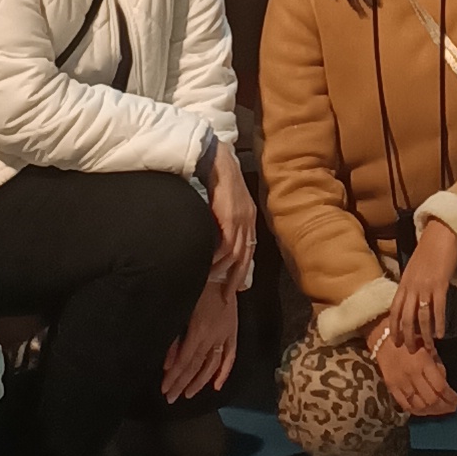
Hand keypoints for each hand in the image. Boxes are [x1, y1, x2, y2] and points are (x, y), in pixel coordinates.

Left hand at [162, 270, 240, 402]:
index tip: (165, 390)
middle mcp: (213, 336)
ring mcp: (225, 334)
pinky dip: (224, 371)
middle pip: (196, 367)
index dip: (174, 378)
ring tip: (188, 394)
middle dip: (182, 384)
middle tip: (171, 398)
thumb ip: (174, 337)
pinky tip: (216, 384)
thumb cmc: (198, 283)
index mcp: (198, 330)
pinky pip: (230, 355)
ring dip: (200, 382)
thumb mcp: (182, 307)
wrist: (222, 266)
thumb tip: (168, 362)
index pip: (184, 362)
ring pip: (212, 365)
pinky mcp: (232, 330)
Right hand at [207, 141, 258, 290]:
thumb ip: (225, 220)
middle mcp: (248, 220)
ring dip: (223, 272)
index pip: (248, 251)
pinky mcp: (230, 216)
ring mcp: (241, 219)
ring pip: (235, 255)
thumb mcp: (225, 202)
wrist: (217, 158)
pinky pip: (225, 245)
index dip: (241, 271)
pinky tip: (207, 266)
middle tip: (225, 297)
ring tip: (210, 283)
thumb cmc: (218, 177)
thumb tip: (217, 240)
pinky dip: (217, 259)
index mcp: (248, 217)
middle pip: (244, 258)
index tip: (234, 288)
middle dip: (235, 280)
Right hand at [370, 323, 456, 417]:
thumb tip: (445, 384)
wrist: (383, 340)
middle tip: (451, 407)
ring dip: (432, 411)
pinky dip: (417, 411)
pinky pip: (406, 406)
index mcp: (423, 362)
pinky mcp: (392, 388)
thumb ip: (437, 366)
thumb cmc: (410, 340)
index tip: (456, 400)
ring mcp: (401, 383)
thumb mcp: (428, 347)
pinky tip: (425, 410)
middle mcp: (412, 375)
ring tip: (440, 410)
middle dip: (444, 407)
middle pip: (431, 399)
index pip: (440, 386)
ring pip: (419, 406)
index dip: (450, 397)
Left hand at [386, 213, 456, 350]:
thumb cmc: (429, 250)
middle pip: (406, 317)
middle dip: (408, 336)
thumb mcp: (414, 269)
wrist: (442, 233)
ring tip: (430, 348)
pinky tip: (441, 334)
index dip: (394, 328)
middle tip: (412, 351)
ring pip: (421, 316)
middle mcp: (412, 286)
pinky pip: (438, 308)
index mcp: (404, 282)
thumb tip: (410, 304)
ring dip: (425, 335)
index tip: (396, 343)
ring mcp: (425, 285)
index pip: (394, 310)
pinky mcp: (440, 284)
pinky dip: (439, 323)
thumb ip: (411, 285)